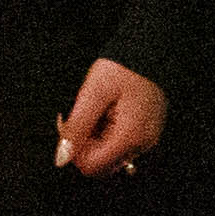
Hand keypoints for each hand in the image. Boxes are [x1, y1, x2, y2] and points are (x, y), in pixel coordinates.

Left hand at [58, 58, 167, 174]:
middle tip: (80, 115)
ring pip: (109, 155)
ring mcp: (146, 139)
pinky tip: (106, 109)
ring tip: (95, 107)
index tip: (70, 126)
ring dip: (95, 138)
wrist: (153, 49)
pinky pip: (120, 144)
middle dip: (84, 145)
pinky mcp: (145, 131)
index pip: (92, 166)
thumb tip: (61, 158)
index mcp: (130, 136)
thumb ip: (77, 127)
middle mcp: (141, 144)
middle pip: (101, 164)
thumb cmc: (126, 66)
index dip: (74, 151)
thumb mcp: (94, 93)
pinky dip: (107, 131)